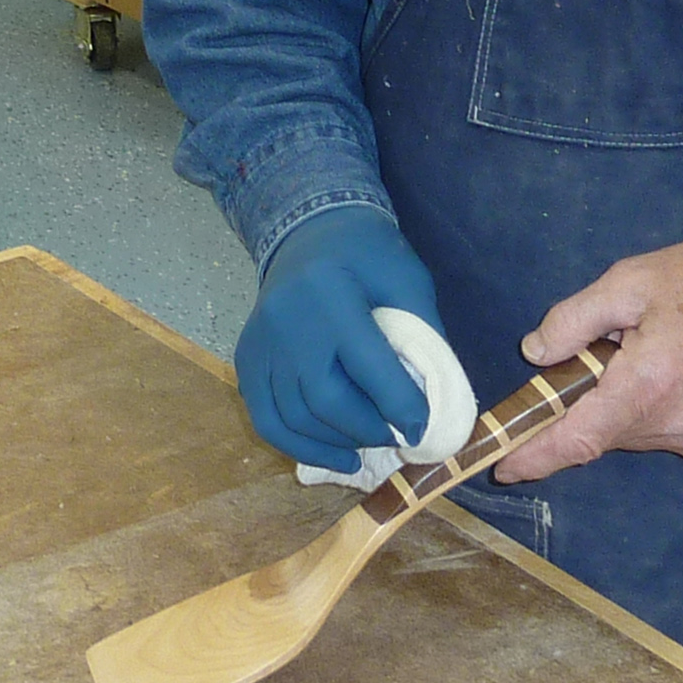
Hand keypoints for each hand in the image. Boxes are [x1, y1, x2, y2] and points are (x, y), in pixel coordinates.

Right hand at [235, 207, 442, 471]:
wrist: (311, 227)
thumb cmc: (368, 253)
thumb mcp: (407, 281)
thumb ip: (422, 337)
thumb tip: (435, 404)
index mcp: (330, 292)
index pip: (365, 364)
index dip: (398, 404)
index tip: (422, 429)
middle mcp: (286, 319)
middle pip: (323, 398)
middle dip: (366, 429)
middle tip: (396, 437)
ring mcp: (260, 340)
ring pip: (291, 415)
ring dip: (333, 444)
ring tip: (367, 448)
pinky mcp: (246, 357)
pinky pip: (265, 416)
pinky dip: (297, 444)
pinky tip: (332, 454)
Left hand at [494, 237, 682, 483]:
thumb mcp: (629, 280)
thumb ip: (574, 319)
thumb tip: (536, 354)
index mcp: (647, 384)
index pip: (579, 438)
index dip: (537, 457)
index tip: (503, 467)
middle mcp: (674, 423)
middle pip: (603, 432)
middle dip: (585, 404)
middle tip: (596, 356)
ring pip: (633, 434)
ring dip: (621, 405)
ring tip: (644, 355)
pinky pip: (664, 435)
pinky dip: (652, 412)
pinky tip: (670, 375)